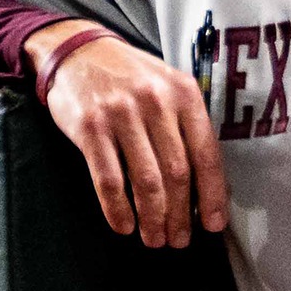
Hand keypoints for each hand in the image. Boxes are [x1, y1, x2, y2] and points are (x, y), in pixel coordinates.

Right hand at [30, 21, 229, 247]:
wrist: (78, 50)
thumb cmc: (130, 76)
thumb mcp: (168, 85)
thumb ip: (186, 125)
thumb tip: (206, 185)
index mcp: (184, 93)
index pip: (206, 153)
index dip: (212, 194)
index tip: (212, 224)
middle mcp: (156, 102)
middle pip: (177, 173)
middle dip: (180, 215)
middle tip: (179, 240)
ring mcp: (121, 114)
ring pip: (146, 180)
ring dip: (153, 218)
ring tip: (154, 239)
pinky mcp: (90, 127)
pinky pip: (108, 179)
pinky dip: (117, 209)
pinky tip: (124, 226)